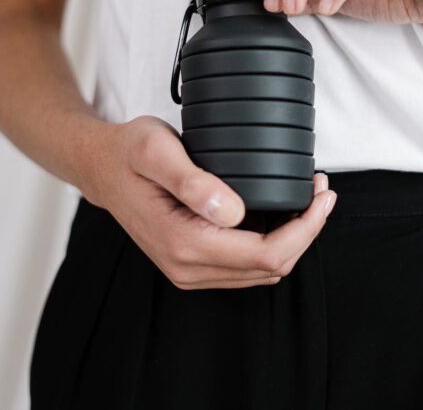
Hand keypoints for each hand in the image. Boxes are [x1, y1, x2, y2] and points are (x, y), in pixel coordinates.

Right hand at [86, 115, 336, 289]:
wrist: (100, 167)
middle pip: (271, 267)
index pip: (266, 254)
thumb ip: (192, 181)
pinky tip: (281, 212)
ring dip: (293, 238)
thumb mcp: (156, 150)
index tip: (322, 194)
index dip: (305, 228)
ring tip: (309, 198)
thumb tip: (232, 211)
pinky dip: (273, 242)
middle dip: (306, 231)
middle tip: (322, 190)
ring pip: (262, 271)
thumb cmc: (128, 152)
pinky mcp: (192, 263)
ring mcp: (189, 269)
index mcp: (183, 243)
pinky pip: (247, 266)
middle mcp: (187, 266)